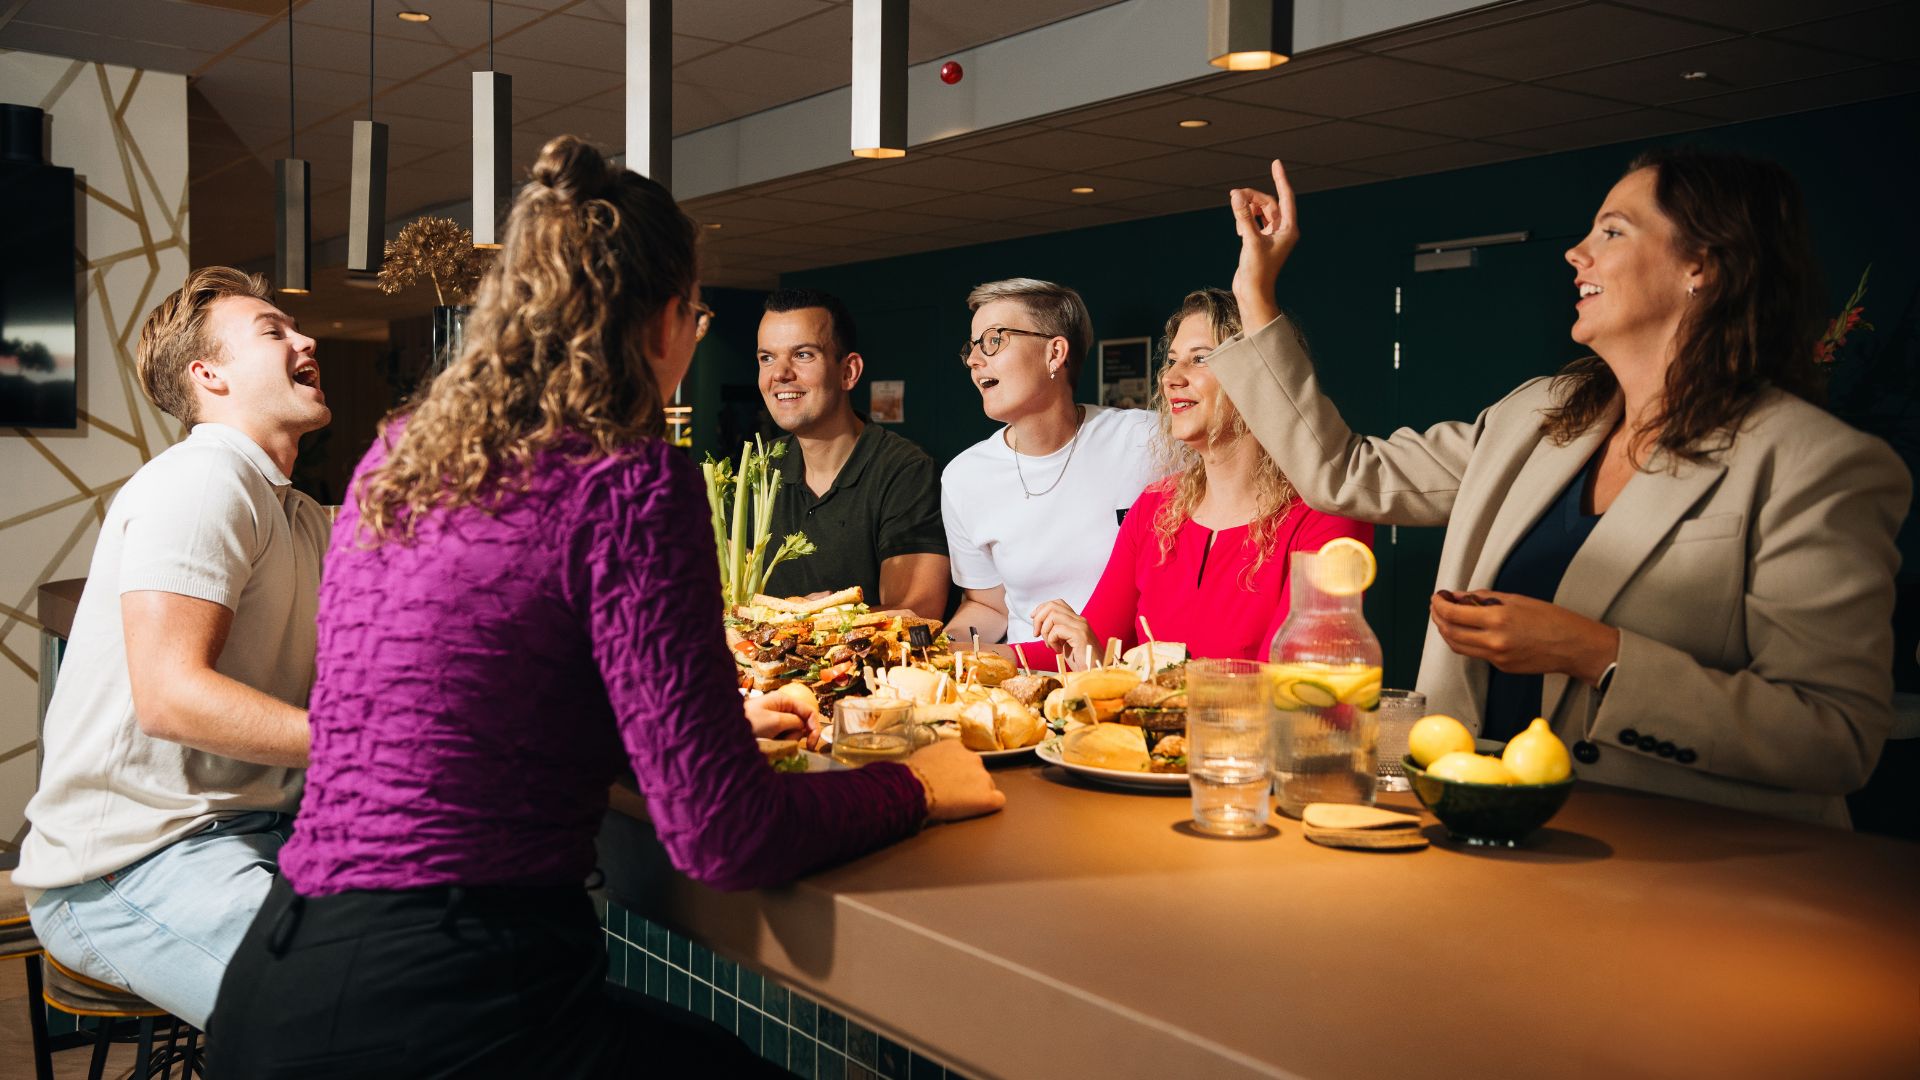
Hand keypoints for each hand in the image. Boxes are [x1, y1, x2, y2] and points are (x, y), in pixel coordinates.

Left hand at [743, 693, 809, 739]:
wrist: (726, 730)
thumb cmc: (750, 722)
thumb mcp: (775, 721)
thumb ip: (794, 721)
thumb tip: (803, 726)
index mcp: (784, 700)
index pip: (809, 711)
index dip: (814, 727)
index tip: (812, 744)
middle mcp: (782, 707)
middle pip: (801, 723)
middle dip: (796, 735)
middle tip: (784, 741)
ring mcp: (776, 718)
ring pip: (792, 731)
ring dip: (787, 739)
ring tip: (772, 741)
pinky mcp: (770, 728)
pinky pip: (783, 736)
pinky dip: (780, 742)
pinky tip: (770, 743)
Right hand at [905, 740, 1005, 821]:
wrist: (916, 788)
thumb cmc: (912, 774)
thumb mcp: (922, 756)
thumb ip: (935, 758)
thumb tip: (932, 767)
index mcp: (956, 747)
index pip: (964, 759)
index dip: (957, 772)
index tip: (950, 780)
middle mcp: (973, 758)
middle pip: (977, 772)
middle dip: (969, 783)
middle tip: (953, 793)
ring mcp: (983, 777)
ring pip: (987, 786)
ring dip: (977, 794)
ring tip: (959, 804)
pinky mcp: (987, 797)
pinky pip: (998, 800)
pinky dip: (989, 805)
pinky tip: (978, 809)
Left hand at [1029, 600, 1093, 663]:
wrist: (1095, 673)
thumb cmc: (1081, 661)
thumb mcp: (1065, 643)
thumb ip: (1057, 632)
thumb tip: (1039, 625)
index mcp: (1076, 620)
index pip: (1057, 603)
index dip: (1041, 608)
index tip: (1033, 618)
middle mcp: (1080, 620)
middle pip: (1052, 606)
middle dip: (1039, 619)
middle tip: (1036, 634)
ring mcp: (1081, 627)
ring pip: (1053, 615)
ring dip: (1045, 631)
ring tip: (1050, 645)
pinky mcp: (1080, 636)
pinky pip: (1057, 630)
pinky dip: (1051, 640)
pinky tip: (1058, 650)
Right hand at [1228, 159, 1297, 330]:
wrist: (1253, 293)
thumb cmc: (1257, 271)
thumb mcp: (1250, 241)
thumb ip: (1244, 217)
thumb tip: (1237, 195)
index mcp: (1288, 229)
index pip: (1286, 197)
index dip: (1281, 179)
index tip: (1276, 163)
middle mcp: (1283, 231)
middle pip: (1269, 203)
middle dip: (1252, 197)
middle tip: (1234, 195)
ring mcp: (1271, 236)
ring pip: (1260, 212)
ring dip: (1247, 208)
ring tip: (1235, 209)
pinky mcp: (1260, 242)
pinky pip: (1254, 222)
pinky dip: (1245, 219)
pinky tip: (1238, 227)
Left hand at [1430, 591, 1619, 684]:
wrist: (1574, 646)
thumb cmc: (1552, 619)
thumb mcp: (1517, 599)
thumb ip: (1484, 597)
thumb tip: (1460, 597)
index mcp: (1498, 619)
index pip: (1453, 614)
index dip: (1439, 604)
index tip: (1437, 597)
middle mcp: (1494, 641)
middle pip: (1449, 632)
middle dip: (1438, 618)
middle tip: (1437, 607)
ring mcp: (1497, 657)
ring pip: (1458, 647)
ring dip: (1447, 632)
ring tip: (1447, 618)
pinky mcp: (1501, 667)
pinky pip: (1476, 654)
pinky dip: (1466, 641)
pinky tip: (1468, 630)